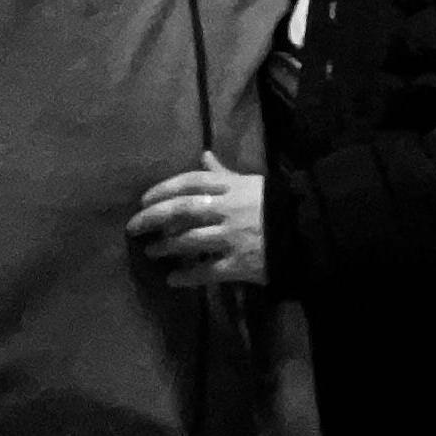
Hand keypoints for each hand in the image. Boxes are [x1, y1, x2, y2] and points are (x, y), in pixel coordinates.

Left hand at [128, 154, 265, 289]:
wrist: (302, 231)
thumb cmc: (270, 204)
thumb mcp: (247, 181)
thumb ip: (222, 172)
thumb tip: (203, 156)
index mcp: (229, 186)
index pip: (190, 182)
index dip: (164, 189)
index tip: (144, 199)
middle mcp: (227, 208)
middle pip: (183, 210)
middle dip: (154, 217)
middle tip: (133, 227)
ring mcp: (232, 237)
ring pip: (191, 240)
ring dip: (167, 246)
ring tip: (151, 252)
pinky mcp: (239, 263)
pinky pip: (208, 271)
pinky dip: (188, 276)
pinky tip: (172, 280)